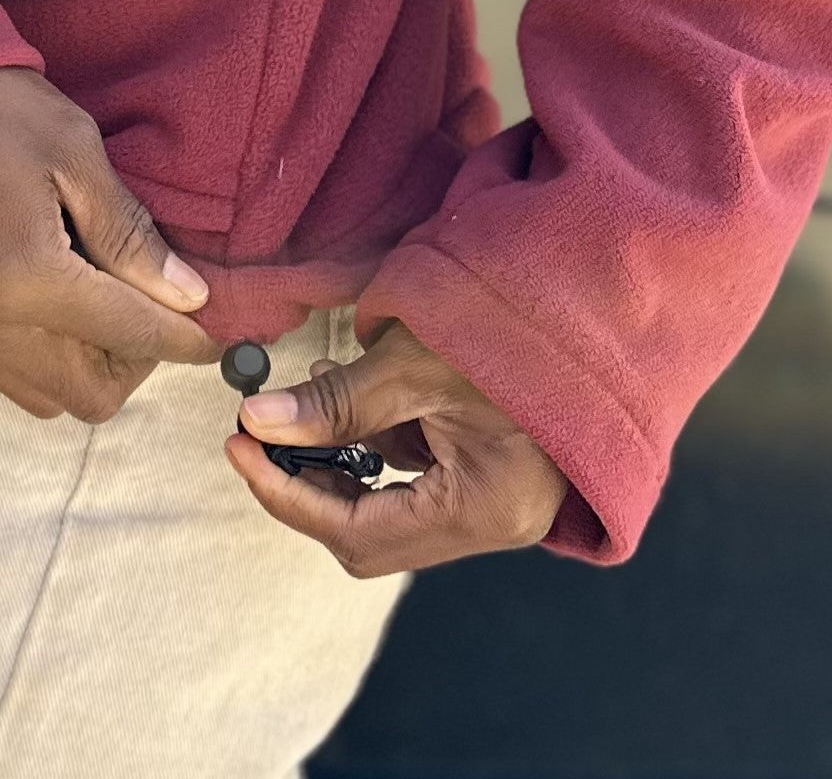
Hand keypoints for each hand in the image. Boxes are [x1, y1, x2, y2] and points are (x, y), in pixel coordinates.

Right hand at [0, 67, 215, 420]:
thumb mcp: (74, 151)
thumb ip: (129, 233)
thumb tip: (185, 294)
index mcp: (30, 279)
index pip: (132, 336)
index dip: (187, 338)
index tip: (220, 334)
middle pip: (89, 394)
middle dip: (137, 363)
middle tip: (152, 308)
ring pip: (44, 395)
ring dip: (88, 367)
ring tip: (103, 303)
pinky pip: (2, 371)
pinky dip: (43, 357)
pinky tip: (53, 300)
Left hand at [226, 317, 569, 573]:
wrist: (593, 294)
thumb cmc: (511, 326)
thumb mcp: (413, 360)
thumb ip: (334, 402)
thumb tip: (257, 421)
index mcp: (484, 510)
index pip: (359, 535)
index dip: (289, 495)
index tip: (238, 448)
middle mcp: (497, 523)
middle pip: (374, 532)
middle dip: (311, 480)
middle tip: (260, 430)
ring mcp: (502, 502)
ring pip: (394, 503)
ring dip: (342, 455)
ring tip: (310, 387)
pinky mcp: (499, 473)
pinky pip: (421, 475)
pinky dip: (378, 439)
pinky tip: (354, 388)